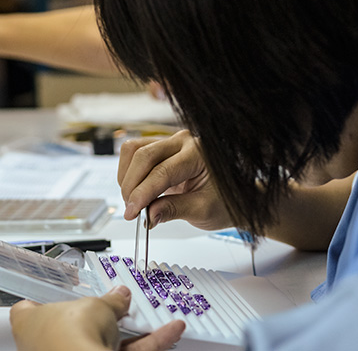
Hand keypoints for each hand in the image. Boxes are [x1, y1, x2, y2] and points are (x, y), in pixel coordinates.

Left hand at [10, 285, 184, 350]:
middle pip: (76, 324)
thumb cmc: (69, 338)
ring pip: (105, 341)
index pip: (27, 309)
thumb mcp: (96, 305)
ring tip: (151, 315)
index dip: (40, 299)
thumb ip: (111, 301)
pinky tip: (170, 330)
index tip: (51, 291)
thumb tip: (119, 296)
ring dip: (131, 329)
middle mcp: (48, 346)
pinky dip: (149, 342)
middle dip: (103, 314)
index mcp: (30, 324)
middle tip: (119, 303)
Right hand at [118, 129, 232, 229]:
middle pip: (143, 155)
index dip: (142, 193)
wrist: (230, 194)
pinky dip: (128, 173)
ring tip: (134, 201)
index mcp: (199, 154)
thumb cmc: (224, 199)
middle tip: (131, 211)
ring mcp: (170, 142)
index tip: (132, 212)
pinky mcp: (160, 148)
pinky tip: (136, 191)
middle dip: (131, 186)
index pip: (162, 171)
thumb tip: (149, 215)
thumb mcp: (203, 210)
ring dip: (127, 177)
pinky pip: (134, 153)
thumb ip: (175, 210)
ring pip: (134, 150)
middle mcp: (183, 142)